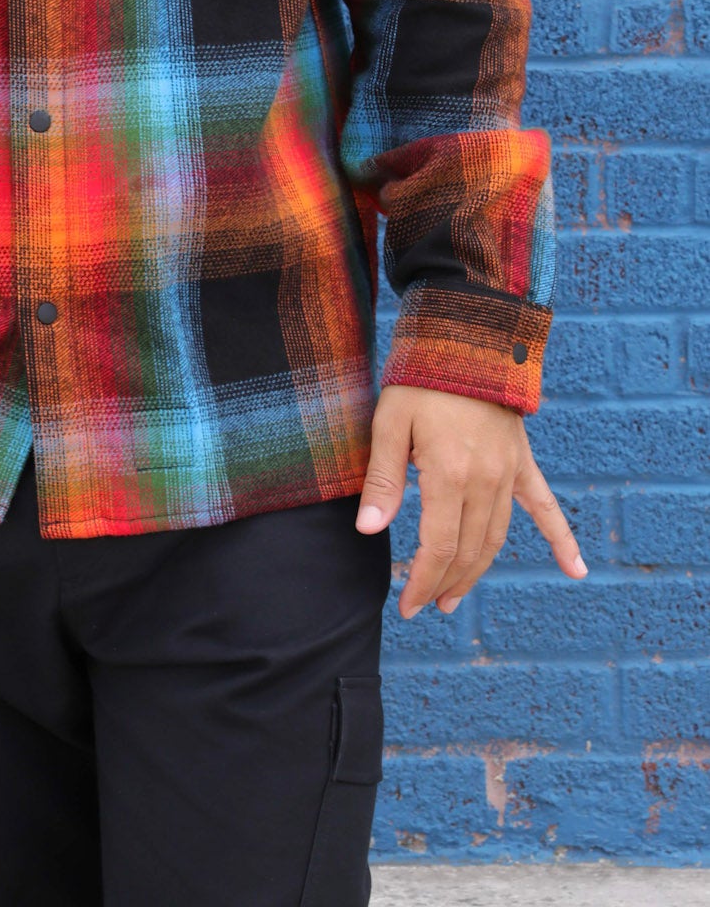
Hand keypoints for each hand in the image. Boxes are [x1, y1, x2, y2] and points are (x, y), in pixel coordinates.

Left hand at [355, 385, 586, 617]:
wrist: (465, 339)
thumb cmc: (419, 380)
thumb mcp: (389, 423)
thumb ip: (383, 480)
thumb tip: (369, 530)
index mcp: (449, 474)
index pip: (439, 547)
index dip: (422, 581)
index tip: (407, 606)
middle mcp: (485, 480)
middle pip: (468, 550)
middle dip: (445, 583)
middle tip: (426, 606)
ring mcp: (508, 473)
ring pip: (496, 537)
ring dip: (477, 571)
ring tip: (455, 596)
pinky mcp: (522, 462)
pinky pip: (545, 506)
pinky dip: (562, 539)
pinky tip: (575, 570)